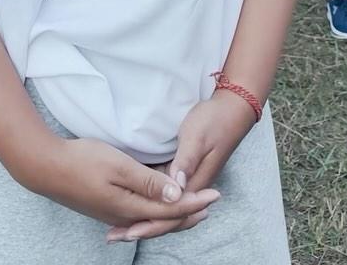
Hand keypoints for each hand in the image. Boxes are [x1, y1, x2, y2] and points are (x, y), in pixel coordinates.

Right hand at [27, 135, 220, 240]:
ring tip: (190, 206)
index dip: (195, 202)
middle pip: (164, 221)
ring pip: (152, 219)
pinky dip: (155, 213)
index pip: (171, 210)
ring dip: (173, 213)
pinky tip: (155, 209)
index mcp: (131, 208)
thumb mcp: (119, 166)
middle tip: (210, 203)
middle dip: (189, 212)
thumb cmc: (82, 161)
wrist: (46, 168)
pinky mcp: (105, 207)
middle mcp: (124, 216)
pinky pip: (139, 215)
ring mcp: (113, 214)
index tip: (216, 194)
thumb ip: (149, 182)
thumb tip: (177, 196)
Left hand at [107, 93, 253, 242]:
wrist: (232, 110)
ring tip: (119, 228)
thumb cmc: (213, 121)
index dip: (150, 225)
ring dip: (144, 218)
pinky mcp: (183, 172)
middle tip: (114, 236)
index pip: (172, 214)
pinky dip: (150, 203)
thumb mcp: (197, 137)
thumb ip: (186, 162)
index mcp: (196, 183)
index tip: (128, 232)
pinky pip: (166, 195)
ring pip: (165, 207)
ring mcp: (188, 181)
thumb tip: (175, 188)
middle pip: (167, 216)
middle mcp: (192, 187)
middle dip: (142, 227)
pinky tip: (135, 204)